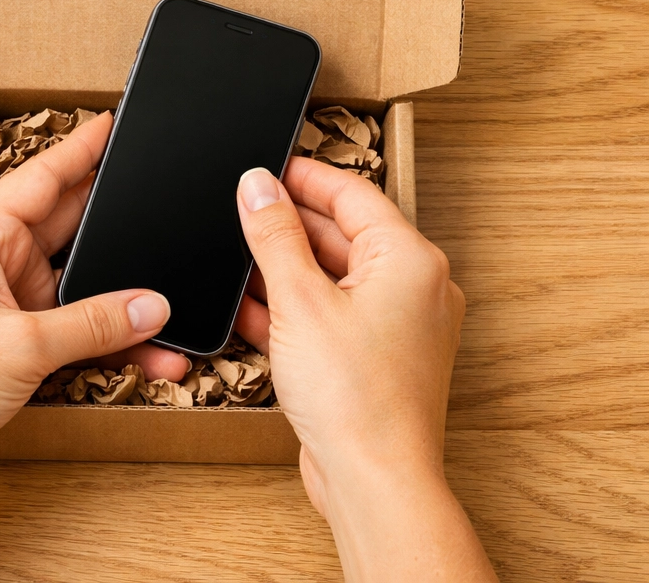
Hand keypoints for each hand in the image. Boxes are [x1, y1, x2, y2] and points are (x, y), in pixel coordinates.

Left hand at [0, 111, 184, 507]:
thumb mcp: (20, 344)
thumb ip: (93, 322)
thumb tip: (152, 305)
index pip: (42, 177)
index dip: (81, 149)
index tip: (114, 124)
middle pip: (70, 228)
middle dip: (117, 225)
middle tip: (162, 202)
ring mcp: (8, 304)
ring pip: (80, 286)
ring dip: (121, 300)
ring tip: (168, 305)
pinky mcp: (18, 344)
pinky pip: (77, 330)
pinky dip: (109, 341)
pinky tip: (147, 355)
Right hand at [235, 160, 495, 582]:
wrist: (374, 484)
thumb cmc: (357, 399)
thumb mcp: (299, 299)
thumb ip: (274, 234)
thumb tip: (257, 184)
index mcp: (409, 259)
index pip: (352, 193)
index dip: (304, 176)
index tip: (266, 166)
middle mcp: (413, 287)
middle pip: (341, 234)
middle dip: (288, 225)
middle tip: (242, 211)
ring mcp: (396, 324)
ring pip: (332, 276)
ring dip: (284, 268)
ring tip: (238, 258)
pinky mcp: (374, 356)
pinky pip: (331, 313)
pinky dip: (293, 307)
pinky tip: (250, 307)